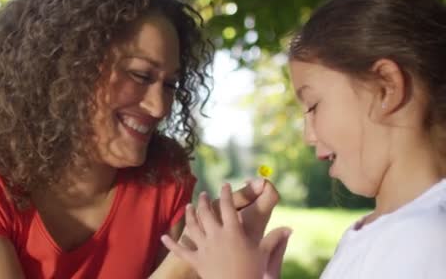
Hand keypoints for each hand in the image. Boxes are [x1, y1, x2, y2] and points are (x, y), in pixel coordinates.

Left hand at [161, 184, 290, 278]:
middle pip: (207, 212)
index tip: (225, 184)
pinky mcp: (196, 260)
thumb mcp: (265, 254)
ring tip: (189, 206)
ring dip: (189, 215)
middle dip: (205, 201)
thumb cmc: (252, 272)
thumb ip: (275, 238)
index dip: (227, 193)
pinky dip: (171, 243)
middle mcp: (216, 236)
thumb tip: (290, 228)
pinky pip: (181, 250)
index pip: (229, 206)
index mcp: (233, 231)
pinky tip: (163, 236)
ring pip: (192, 226)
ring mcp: (204, 247)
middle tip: (205, 194)